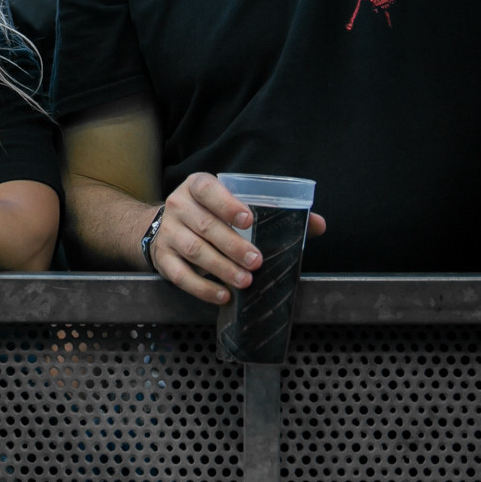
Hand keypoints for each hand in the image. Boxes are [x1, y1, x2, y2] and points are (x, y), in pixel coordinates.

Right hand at [146, 171, 327, 305]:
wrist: (162, 227)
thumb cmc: (209, 214)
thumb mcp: (232, 204)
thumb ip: (274, 212)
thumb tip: (318, 224)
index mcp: (197, 186)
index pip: (209, 190)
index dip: (227, 203)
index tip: (249, 219)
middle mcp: (179, 205)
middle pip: (205, 225)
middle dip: (233, 245)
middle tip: (257, 261)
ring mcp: (167, 232)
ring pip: (194, 250)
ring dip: (221, 267)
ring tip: (245, 281)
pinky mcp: (162, 258)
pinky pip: (180, 275)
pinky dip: (202, 288)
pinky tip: (223, 295)